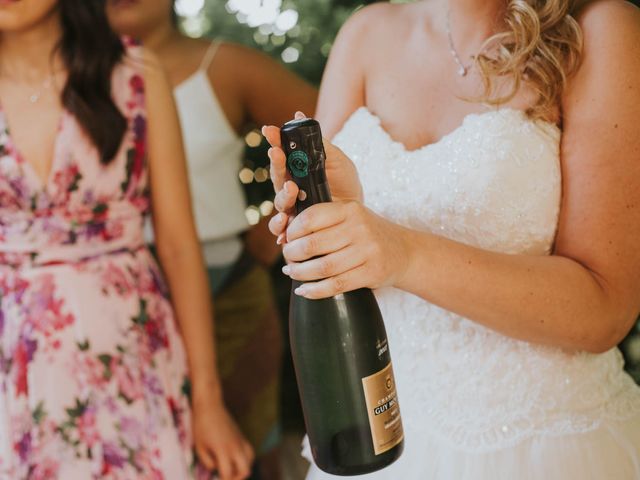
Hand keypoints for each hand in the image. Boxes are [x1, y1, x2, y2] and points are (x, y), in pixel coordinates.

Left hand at [192, 397, 253, 479]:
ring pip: (250, 461)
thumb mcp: (199, 446)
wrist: (210, 406)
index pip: (228, 475)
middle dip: (236, 478)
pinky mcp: (241, 436)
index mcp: (223, 451)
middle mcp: (235, 447)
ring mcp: (240, 441)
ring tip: (233, 471)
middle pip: (244, 471)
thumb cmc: (201, 425)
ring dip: (243, 469)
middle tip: (226, 478)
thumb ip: (206, 462)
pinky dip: (246, 459)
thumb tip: (215, 469)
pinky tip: (237, 459)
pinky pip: (249, 451)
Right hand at [261, 112, 362, 244]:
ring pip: (279, 201)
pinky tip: (284, 223)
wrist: (357, 212)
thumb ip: (318, 143)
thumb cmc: (345, 183)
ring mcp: (292, 207)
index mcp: (297, 169)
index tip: (269, 130)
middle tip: (277, 153)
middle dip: (276, 163)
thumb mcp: (336, 159)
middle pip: (277, 175)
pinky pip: (282, 228)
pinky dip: (280, 227)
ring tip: (292, 188)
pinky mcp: (296, 226)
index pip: (281, 153)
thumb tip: (299, 116)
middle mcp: (290, 187)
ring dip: (283, 194)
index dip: (274, 141)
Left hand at [280, 200, 410, 298]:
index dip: (292, 231)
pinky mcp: (371, 273)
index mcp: (350, 209)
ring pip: (322, 267)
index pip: (311, 218)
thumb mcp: (350, 217)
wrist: (403, 251)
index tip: (286, 239)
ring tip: (292, 273)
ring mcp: (367, 251)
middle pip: (312, 244)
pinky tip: (304, 290)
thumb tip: (283, 234)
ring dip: (300, 274)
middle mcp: (359, 228)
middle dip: (292, 254)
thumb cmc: (367, 233)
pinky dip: (315, 291)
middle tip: (287, 259)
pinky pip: (336, 285)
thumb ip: (323, 220)